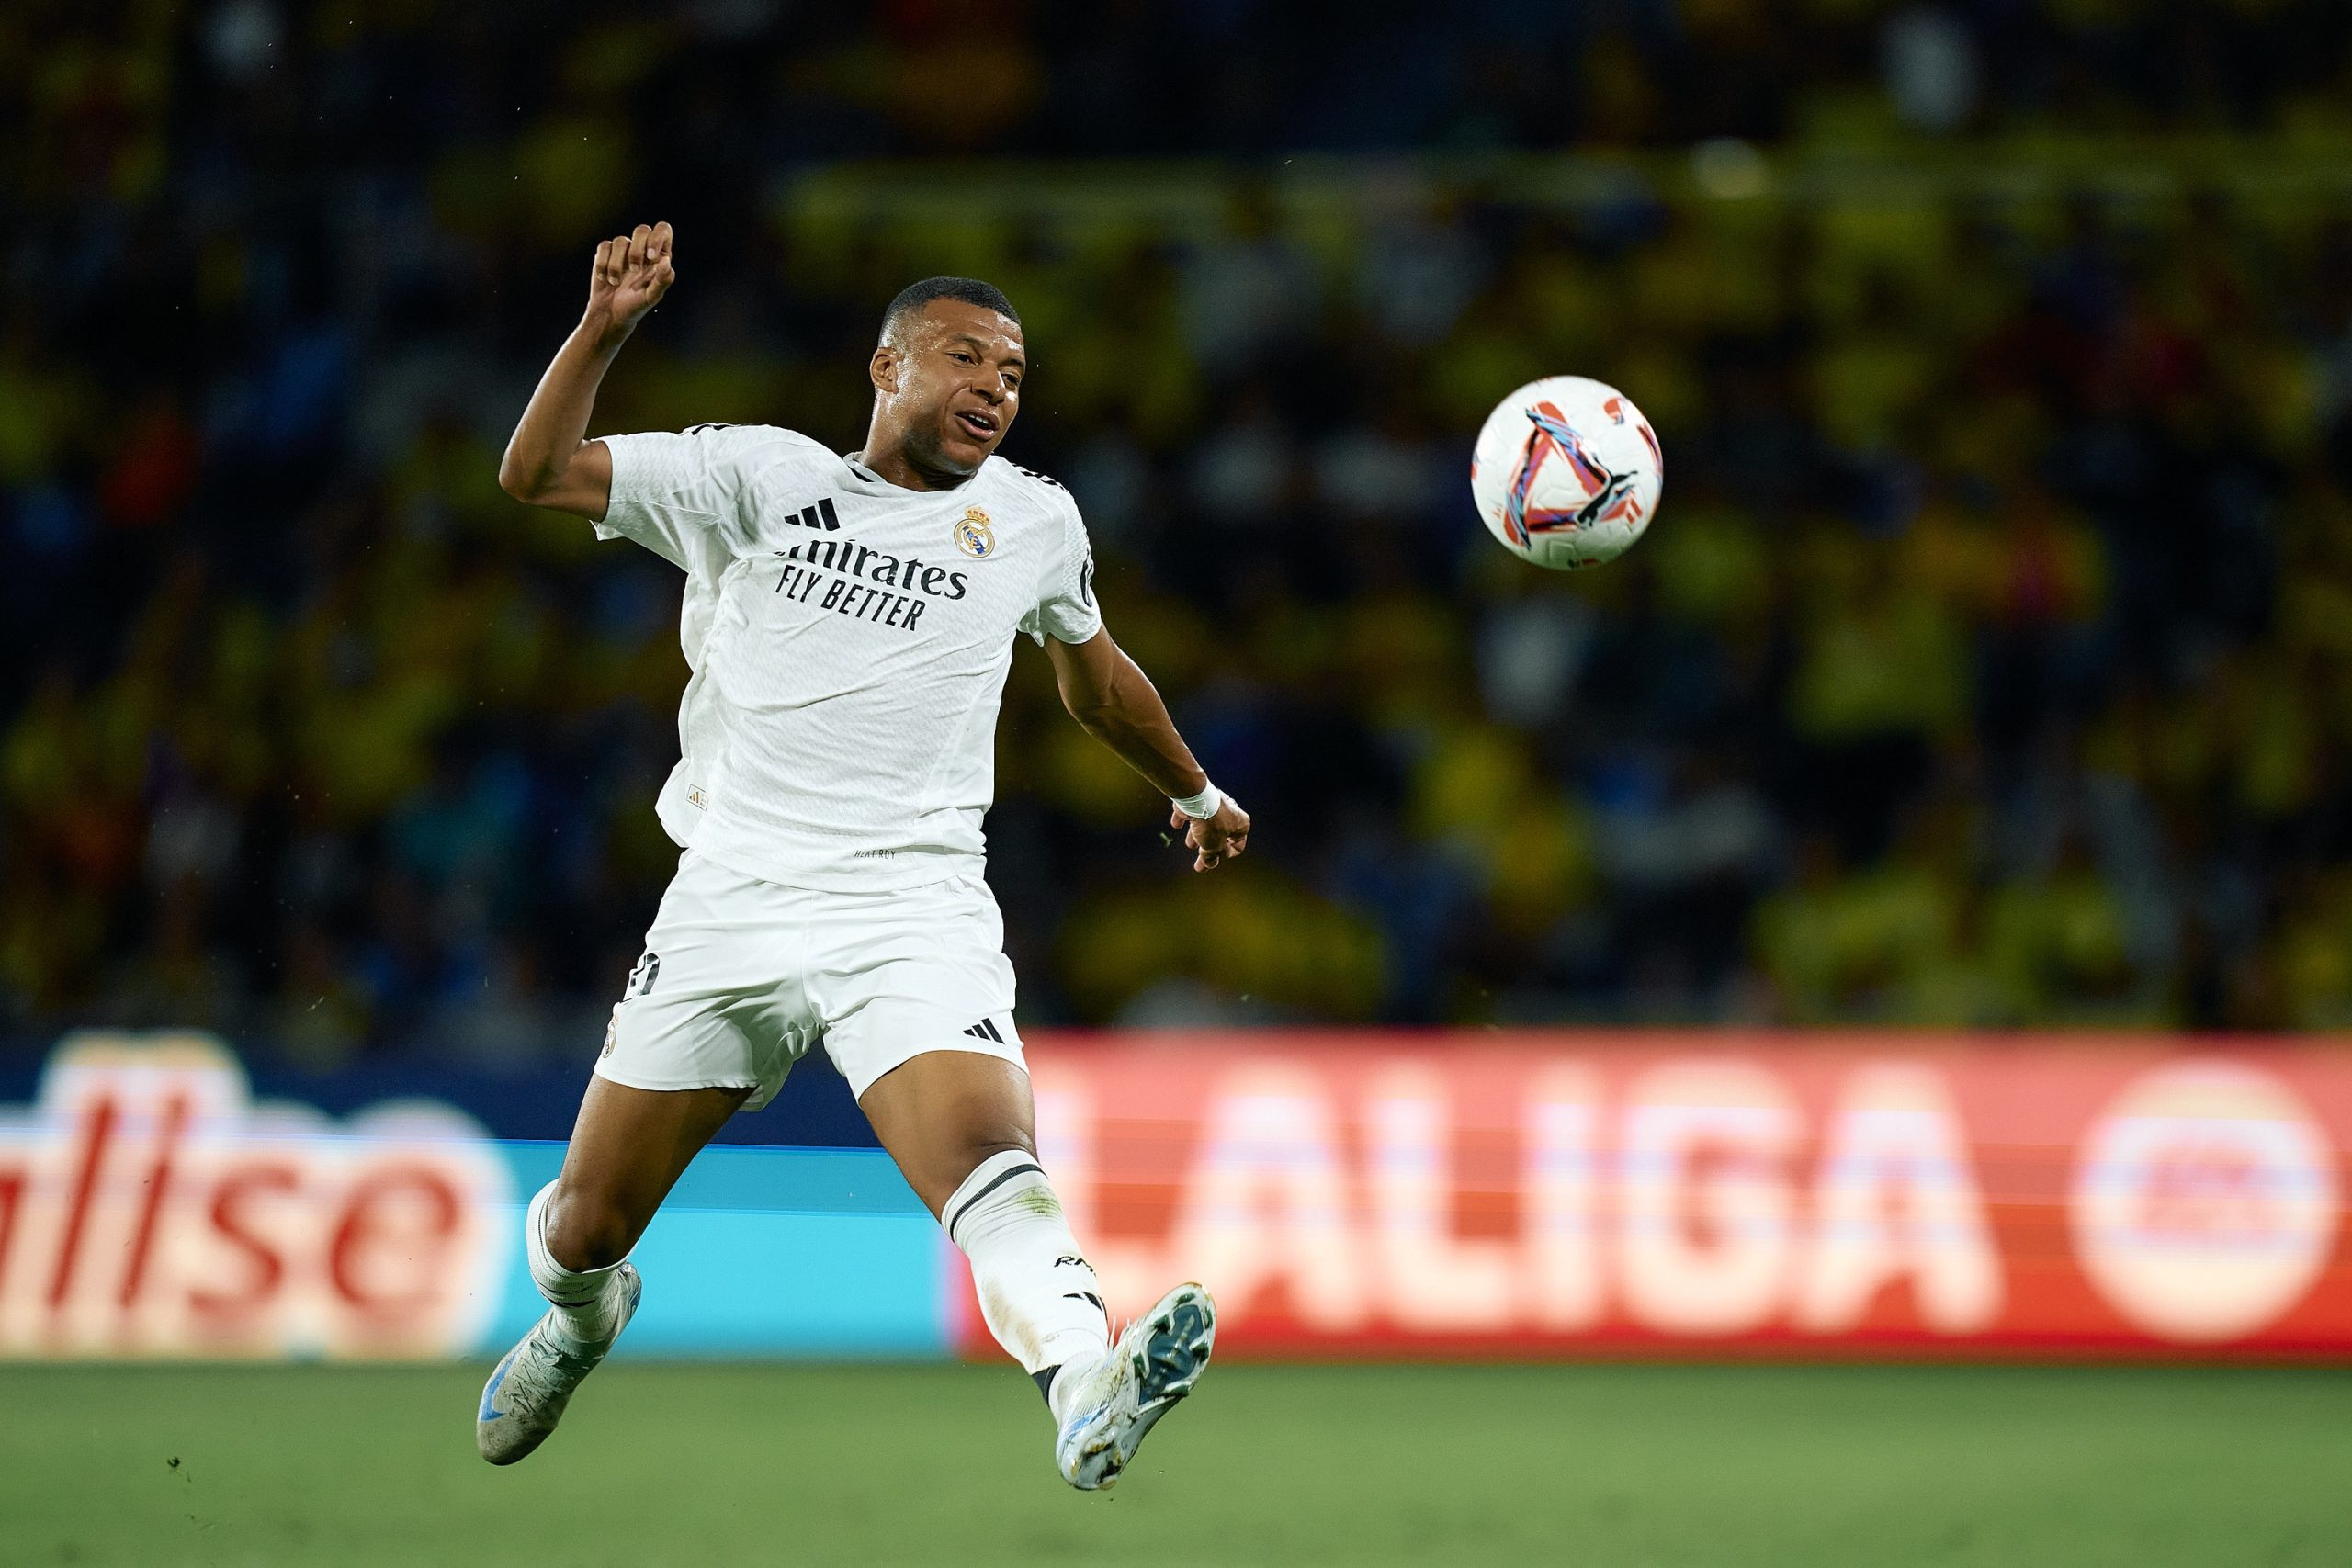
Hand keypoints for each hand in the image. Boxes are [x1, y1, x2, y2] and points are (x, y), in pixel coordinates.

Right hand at [588, 222, 675, 336]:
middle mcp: (642, 249)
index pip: (663, 230)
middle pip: (642, 230)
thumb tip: (666, 261)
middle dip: (636, 250)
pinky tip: (604, 278)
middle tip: (635, 270)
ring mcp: (623, 250)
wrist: (611, 314)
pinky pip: (604, 247)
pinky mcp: (606, 253)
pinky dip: (603, 264)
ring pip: (620, 241)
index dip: (657, 238)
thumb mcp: (652, 297)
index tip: (651, 257)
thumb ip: (663, 280)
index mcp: (659, 256)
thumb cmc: (635, 305)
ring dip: (617, 264)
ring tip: (615, 282)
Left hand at [1171, 795, 1250, 871]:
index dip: (1226, 855)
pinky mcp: (1198, 801)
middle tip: (1200, 860)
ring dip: (1197, 836)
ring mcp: (1214, 806)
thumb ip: (1211, 857)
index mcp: (1241, 825)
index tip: (1215, 859)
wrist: (1196, 799)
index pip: (1238, 845)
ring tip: (1189, 844)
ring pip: (1206, 825)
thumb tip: (1209, 864)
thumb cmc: (1211, 822)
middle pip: (1219, 836)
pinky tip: (1177, 825)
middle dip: (1208, 848)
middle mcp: (1230, 814)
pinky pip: (1191, 812)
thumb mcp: (1213, 846)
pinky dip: (1184, 819)